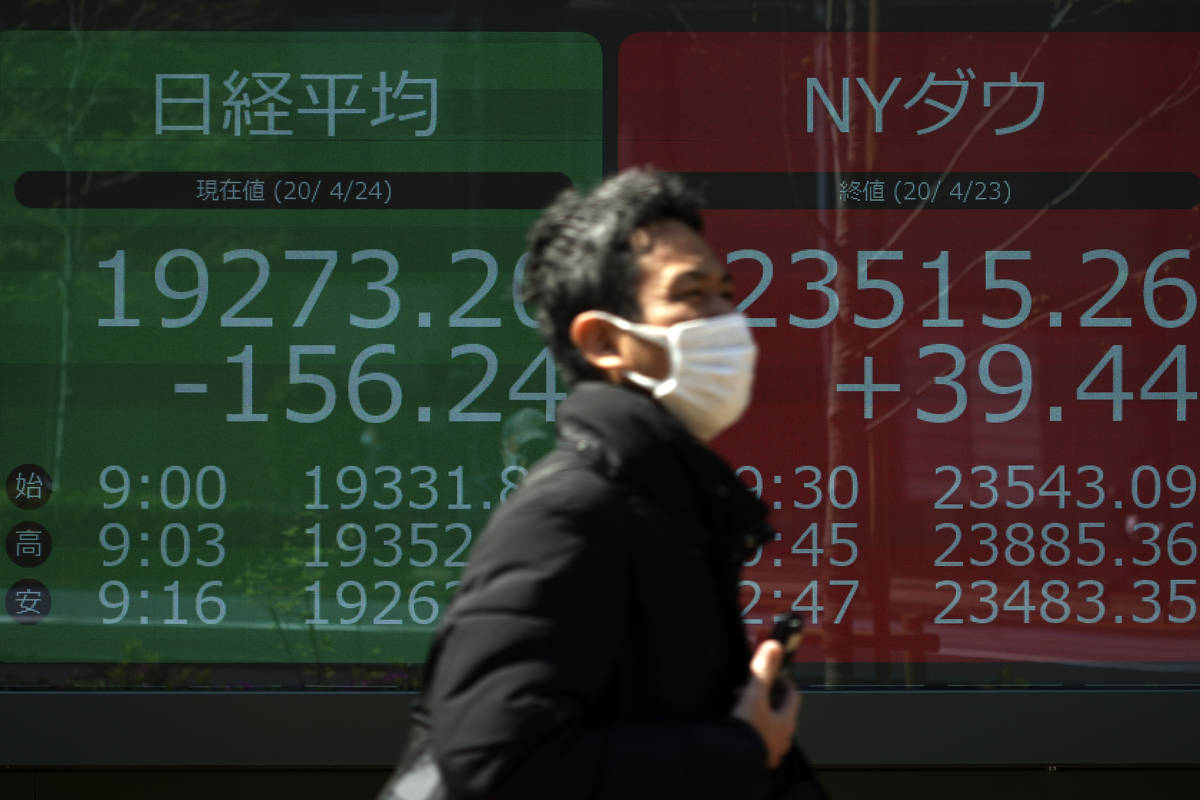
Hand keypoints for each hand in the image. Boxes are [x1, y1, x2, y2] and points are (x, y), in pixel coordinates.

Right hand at [730, 639, 800, 768]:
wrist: (733, 763)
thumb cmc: (747, 733)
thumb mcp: (754, 696)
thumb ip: (764, 671)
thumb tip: (774, 647)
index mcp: (787, 721)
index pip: (793, 695)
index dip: (785, 680)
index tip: (776, 672)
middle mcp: (783, 736)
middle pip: (780, 709)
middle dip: (765, 695)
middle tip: (749, 688)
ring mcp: (771, 748)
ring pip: (768, 723)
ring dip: (757, 710)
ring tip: (740, 704)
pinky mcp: (757, 756)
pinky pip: (758, 736)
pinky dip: (750, 725)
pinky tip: (738, 723)